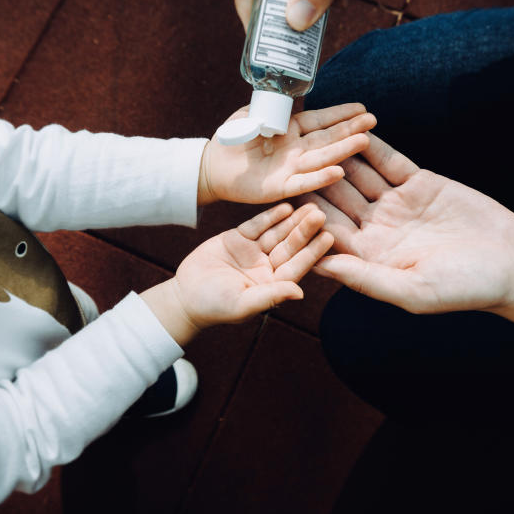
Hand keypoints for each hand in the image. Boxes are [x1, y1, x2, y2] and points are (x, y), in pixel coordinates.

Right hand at [142, 203, 333, 344]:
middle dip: (305, 231)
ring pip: (277, 233)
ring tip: (310, 206)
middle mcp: (267, 266)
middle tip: (321, 214)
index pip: (297, 266)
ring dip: (293, 221)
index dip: (312, 252)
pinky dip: (270, 216)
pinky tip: (286, 207)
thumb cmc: (214, 307)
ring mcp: (253, 251)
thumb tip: (300, 293)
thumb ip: (271, 296)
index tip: (328, 237)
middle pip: (290, 246)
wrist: (185, 296)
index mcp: (273, 284)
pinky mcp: (238, 239)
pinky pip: (257, 225)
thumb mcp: (243, 303)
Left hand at [198, 103, 374, 204]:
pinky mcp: (281, 187)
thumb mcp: (250, 114)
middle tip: (373, 121)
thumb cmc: (232, 138)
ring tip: (364, 141)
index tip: (362, 108)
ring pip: (322, 158)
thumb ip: (269, 106)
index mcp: (291, 129)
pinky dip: (321, 178)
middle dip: (351, 129)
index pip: (321, 120)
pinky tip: (339, 172)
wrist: (212, 166)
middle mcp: (297, 149)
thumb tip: (285, 96)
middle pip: (328, 138)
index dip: (340, 114)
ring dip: (343, 150)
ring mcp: (291, 168)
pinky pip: (304, 182)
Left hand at [304, 134, 513, 340]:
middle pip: (338, 200)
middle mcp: (377, 229)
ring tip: (313, 134)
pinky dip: (372, 145)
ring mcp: (396, 204)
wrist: (511, 262)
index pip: (330, 233)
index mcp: (369, 257)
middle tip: (288, 157)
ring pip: (359, 176)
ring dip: (338, 156)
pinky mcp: (418, 183)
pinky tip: (352, 127)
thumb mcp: (412, 289)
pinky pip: (388, 161)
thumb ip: (366, 279)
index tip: (283, 196)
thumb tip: (322, 269)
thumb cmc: (464, 288)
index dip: (307, 214)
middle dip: (315, 179)